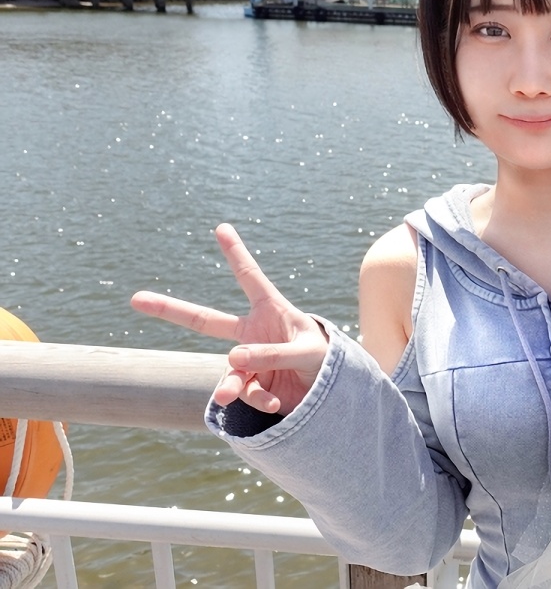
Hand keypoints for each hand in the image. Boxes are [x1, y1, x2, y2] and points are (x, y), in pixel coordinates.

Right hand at [131, 224, 328, 414]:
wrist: (332, 393)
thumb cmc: (325, 360)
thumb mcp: (306, 353)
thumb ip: (271, 354)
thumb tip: (231, 359)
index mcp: (270, 312)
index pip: (250, 278)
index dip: (236, 253)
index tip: (222, 227)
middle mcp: (253, 334)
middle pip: (206, 321)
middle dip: (171, 310)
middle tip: (136, 298)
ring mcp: (249, 362)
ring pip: (228, 372)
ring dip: (229, 385)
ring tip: (227, 396)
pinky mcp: (252, 387)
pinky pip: (246, 395)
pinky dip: (258, 401)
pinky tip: (276, 404)